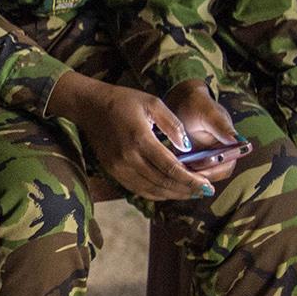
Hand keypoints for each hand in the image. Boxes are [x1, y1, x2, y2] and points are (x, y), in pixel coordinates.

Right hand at [51, 74, 212, 200]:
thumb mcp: (153, 103)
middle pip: (162, 183)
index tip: (207, 186)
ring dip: (173, 194)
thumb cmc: (123, 101)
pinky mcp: (113, 171)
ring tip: (190, 193)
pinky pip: (138, 189)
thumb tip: (187, 148)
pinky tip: (169, 191)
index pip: (171, 168)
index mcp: (140, 139)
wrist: (90, 106)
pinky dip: (156, 193)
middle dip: (186, 190)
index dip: (191, 180)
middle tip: (204, 192)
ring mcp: (118, 167)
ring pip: (151, 190)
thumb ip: (173, 125)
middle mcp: (128, 158)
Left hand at [166, 81, 246, 187]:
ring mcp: (206, 159)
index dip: (213, 170)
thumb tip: (236, 141)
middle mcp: (221, 155)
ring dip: (188, 176)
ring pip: (200, 176)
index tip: (198, 168)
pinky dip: (180, 173)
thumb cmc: (198, 104)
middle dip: (198, 176)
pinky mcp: (192, 161)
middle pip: (213, 175)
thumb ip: (222, 127)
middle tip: (181, 173)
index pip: (226, 166)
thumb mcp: (210, 114)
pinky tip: (169, 169)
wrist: (183, 102)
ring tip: (173, 170)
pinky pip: (188, 173)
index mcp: (231, 145)